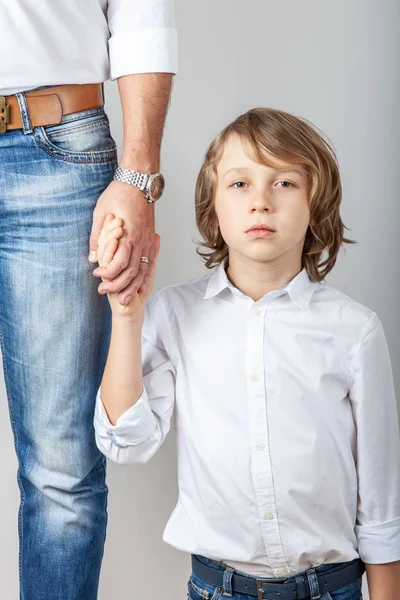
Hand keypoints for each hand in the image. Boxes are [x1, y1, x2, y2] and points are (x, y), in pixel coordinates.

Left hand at [89, 181, 155, 305]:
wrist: (139, 181)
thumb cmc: (118, 194)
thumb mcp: (100, 212)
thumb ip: (96, 237)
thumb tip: (93, 258)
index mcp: (128, 234)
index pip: (119, 262)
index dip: (108, 273)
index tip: (97, 275)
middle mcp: (141, 240)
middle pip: (132, 271)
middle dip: (118, 285)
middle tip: (103, 292)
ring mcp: (148, 241)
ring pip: (143, 271)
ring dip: (132, 287)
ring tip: (122, 298)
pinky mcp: (151, 240)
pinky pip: (150, 264)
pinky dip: (143, 278)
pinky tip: (137, 286)